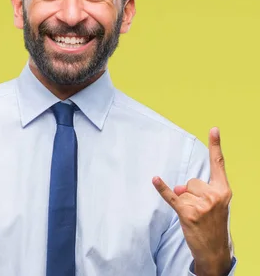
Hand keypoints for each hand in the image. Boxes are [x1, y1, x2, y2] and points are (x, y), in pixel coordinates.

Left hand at [153, 127, 231, 275]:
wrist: (214, 250)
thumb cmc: (212, 223)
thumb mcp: (212, 204)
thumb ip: (198, 190)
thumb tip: (179, 187)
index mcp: (224, 191)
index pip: (218, 164)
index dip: (216, 146)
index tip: (214, 128)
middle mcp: (215, 196)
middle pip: (191, 181)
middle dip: (190, 194)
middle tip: (200, 211)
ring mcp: (202, 205)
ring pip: (182, 191)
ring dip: (184, 202)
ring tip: (194, 217)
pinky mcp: (187, 213)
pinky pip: (171, 197)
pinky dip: (162, 189)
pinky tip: (155, 179)